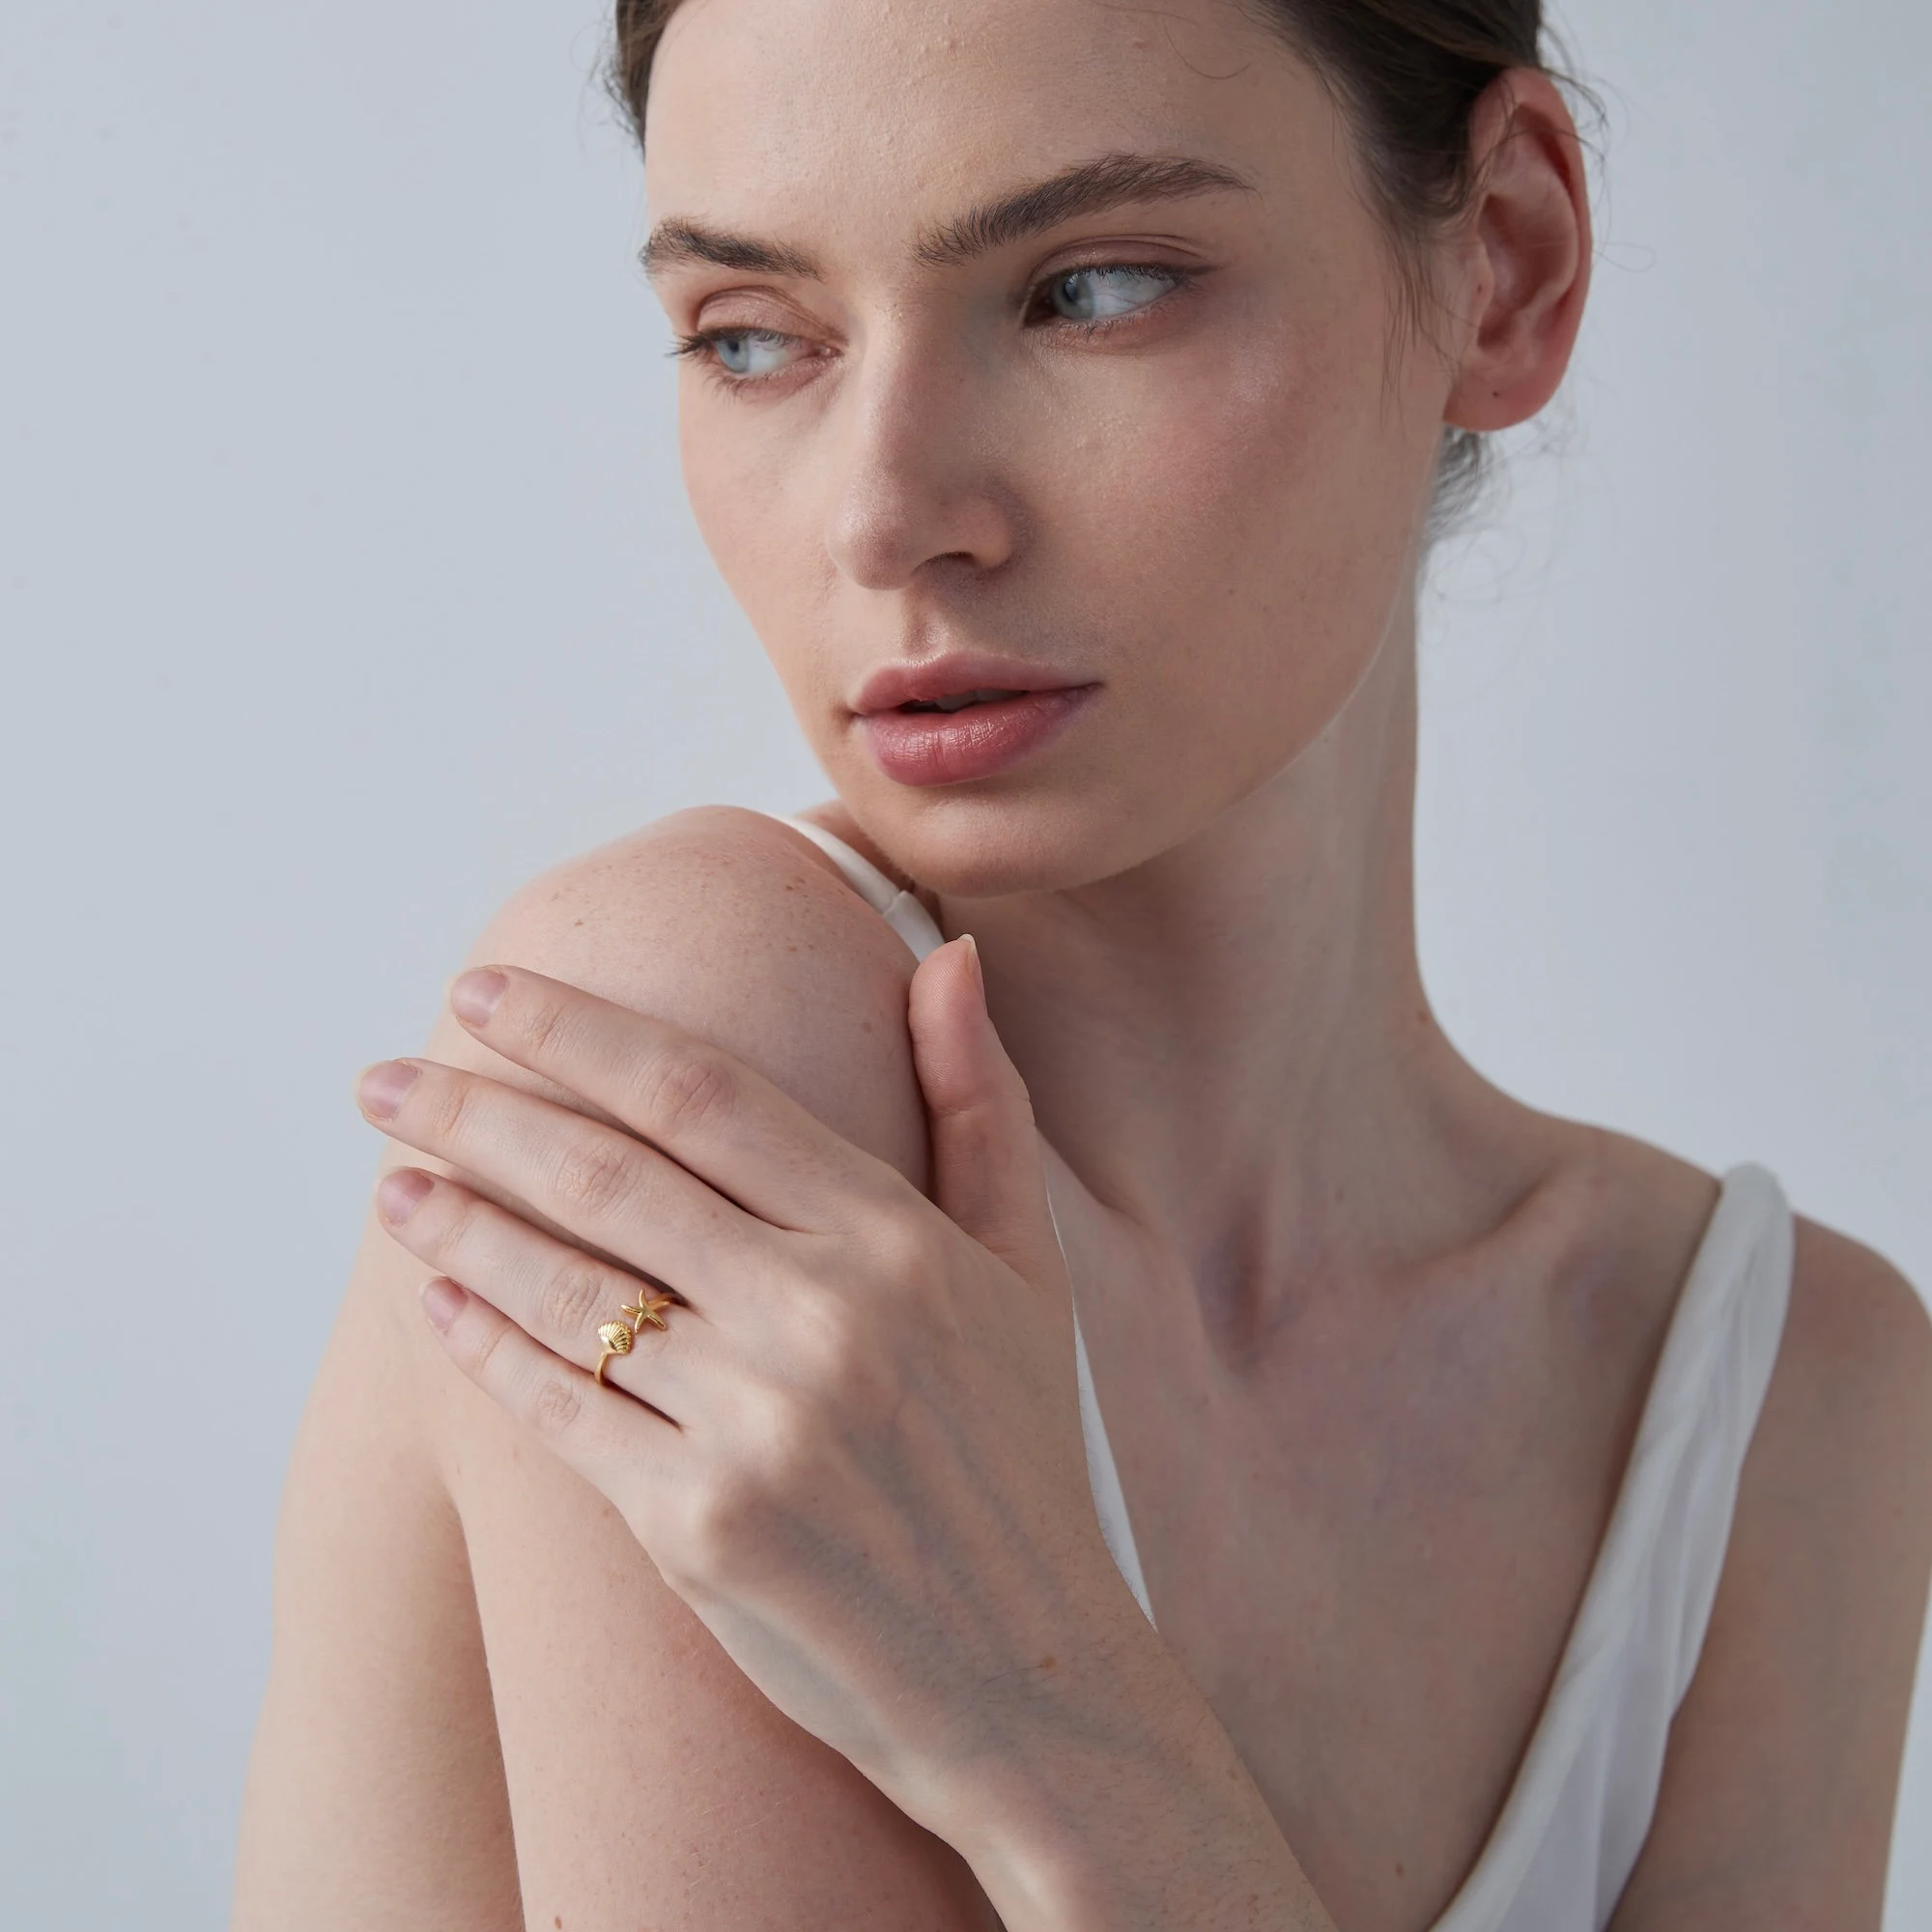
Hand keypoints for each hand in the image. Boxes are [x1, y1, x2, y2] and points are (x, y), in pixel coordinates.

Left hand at [356, 937, 1153, 1837]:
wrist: (1029, 1676)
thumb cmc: (1021, 1457)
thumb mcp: (1029, 1271)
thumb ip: (980, 1104)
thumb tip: (946, 954)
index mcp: (894, 1239)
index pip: (703, 1093)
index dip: (579, 1031)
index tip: (487, 991)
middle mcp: (823, 1318)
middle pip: (609, 1175)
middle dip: (476, 1112)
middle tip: (382, 1082)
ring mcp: (757, 1425)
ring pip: (566, 1291)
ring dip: (458, 1226)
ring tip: (392, 1185)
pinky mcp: (699, 1526)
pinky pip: (560, 1412)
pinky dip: (486, 1348)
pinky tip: (438, 1301)